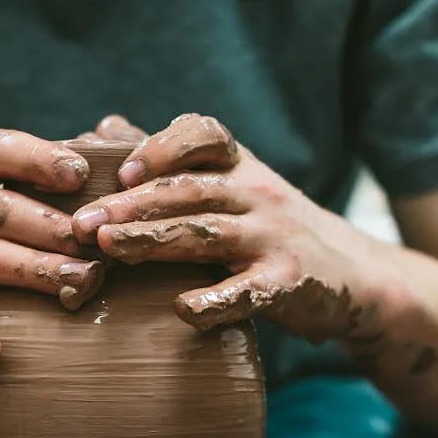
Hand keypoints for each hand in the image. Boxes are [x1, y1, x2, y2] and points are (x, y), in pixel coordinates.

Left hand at [72, 114, 415, 369]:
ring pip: (208, 233)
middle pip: (191, 190)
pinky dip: (214, 302)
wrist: (353, 276)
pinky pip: (247, 292)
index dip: (160, 148)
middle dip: (132, 204)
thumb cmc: (271, 228)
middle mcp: (258, 194)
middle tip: (83, 223)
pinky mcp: (288, 284)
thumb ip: (167, 160)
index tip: (121, 170)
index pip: (204, 135)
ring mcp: (274, 238)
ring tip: (109, 249)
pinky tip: (182, 310)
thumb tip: (102, 127)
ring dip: (154, 240)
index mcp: (240, 166)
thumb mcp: (231, 184)